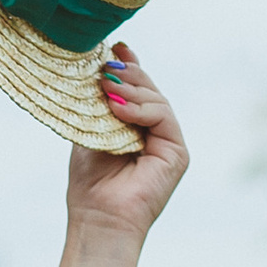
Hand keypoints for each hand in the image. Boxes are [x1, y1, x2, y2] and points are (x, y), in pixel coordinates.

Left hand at [66, 46, 188, 244]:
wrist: (98, 220)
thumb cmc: (90, 184)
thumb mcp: (89, 132)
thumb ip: (98, 104)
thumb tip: (101, 69)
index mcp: (137, 127)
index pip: (138, 89)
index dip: (129, 66)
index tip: (113, 47)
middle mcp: (157, 133)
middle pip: (150, 90)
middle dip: (128, 74)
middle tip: (105, 68)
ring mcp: (169, 142)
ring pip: (158, 100)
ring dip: (131, 89)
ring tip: (107, 87)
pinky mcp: (177, 153)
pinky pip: (163, 117)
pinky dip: (141, 109)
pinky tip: (117, 108)